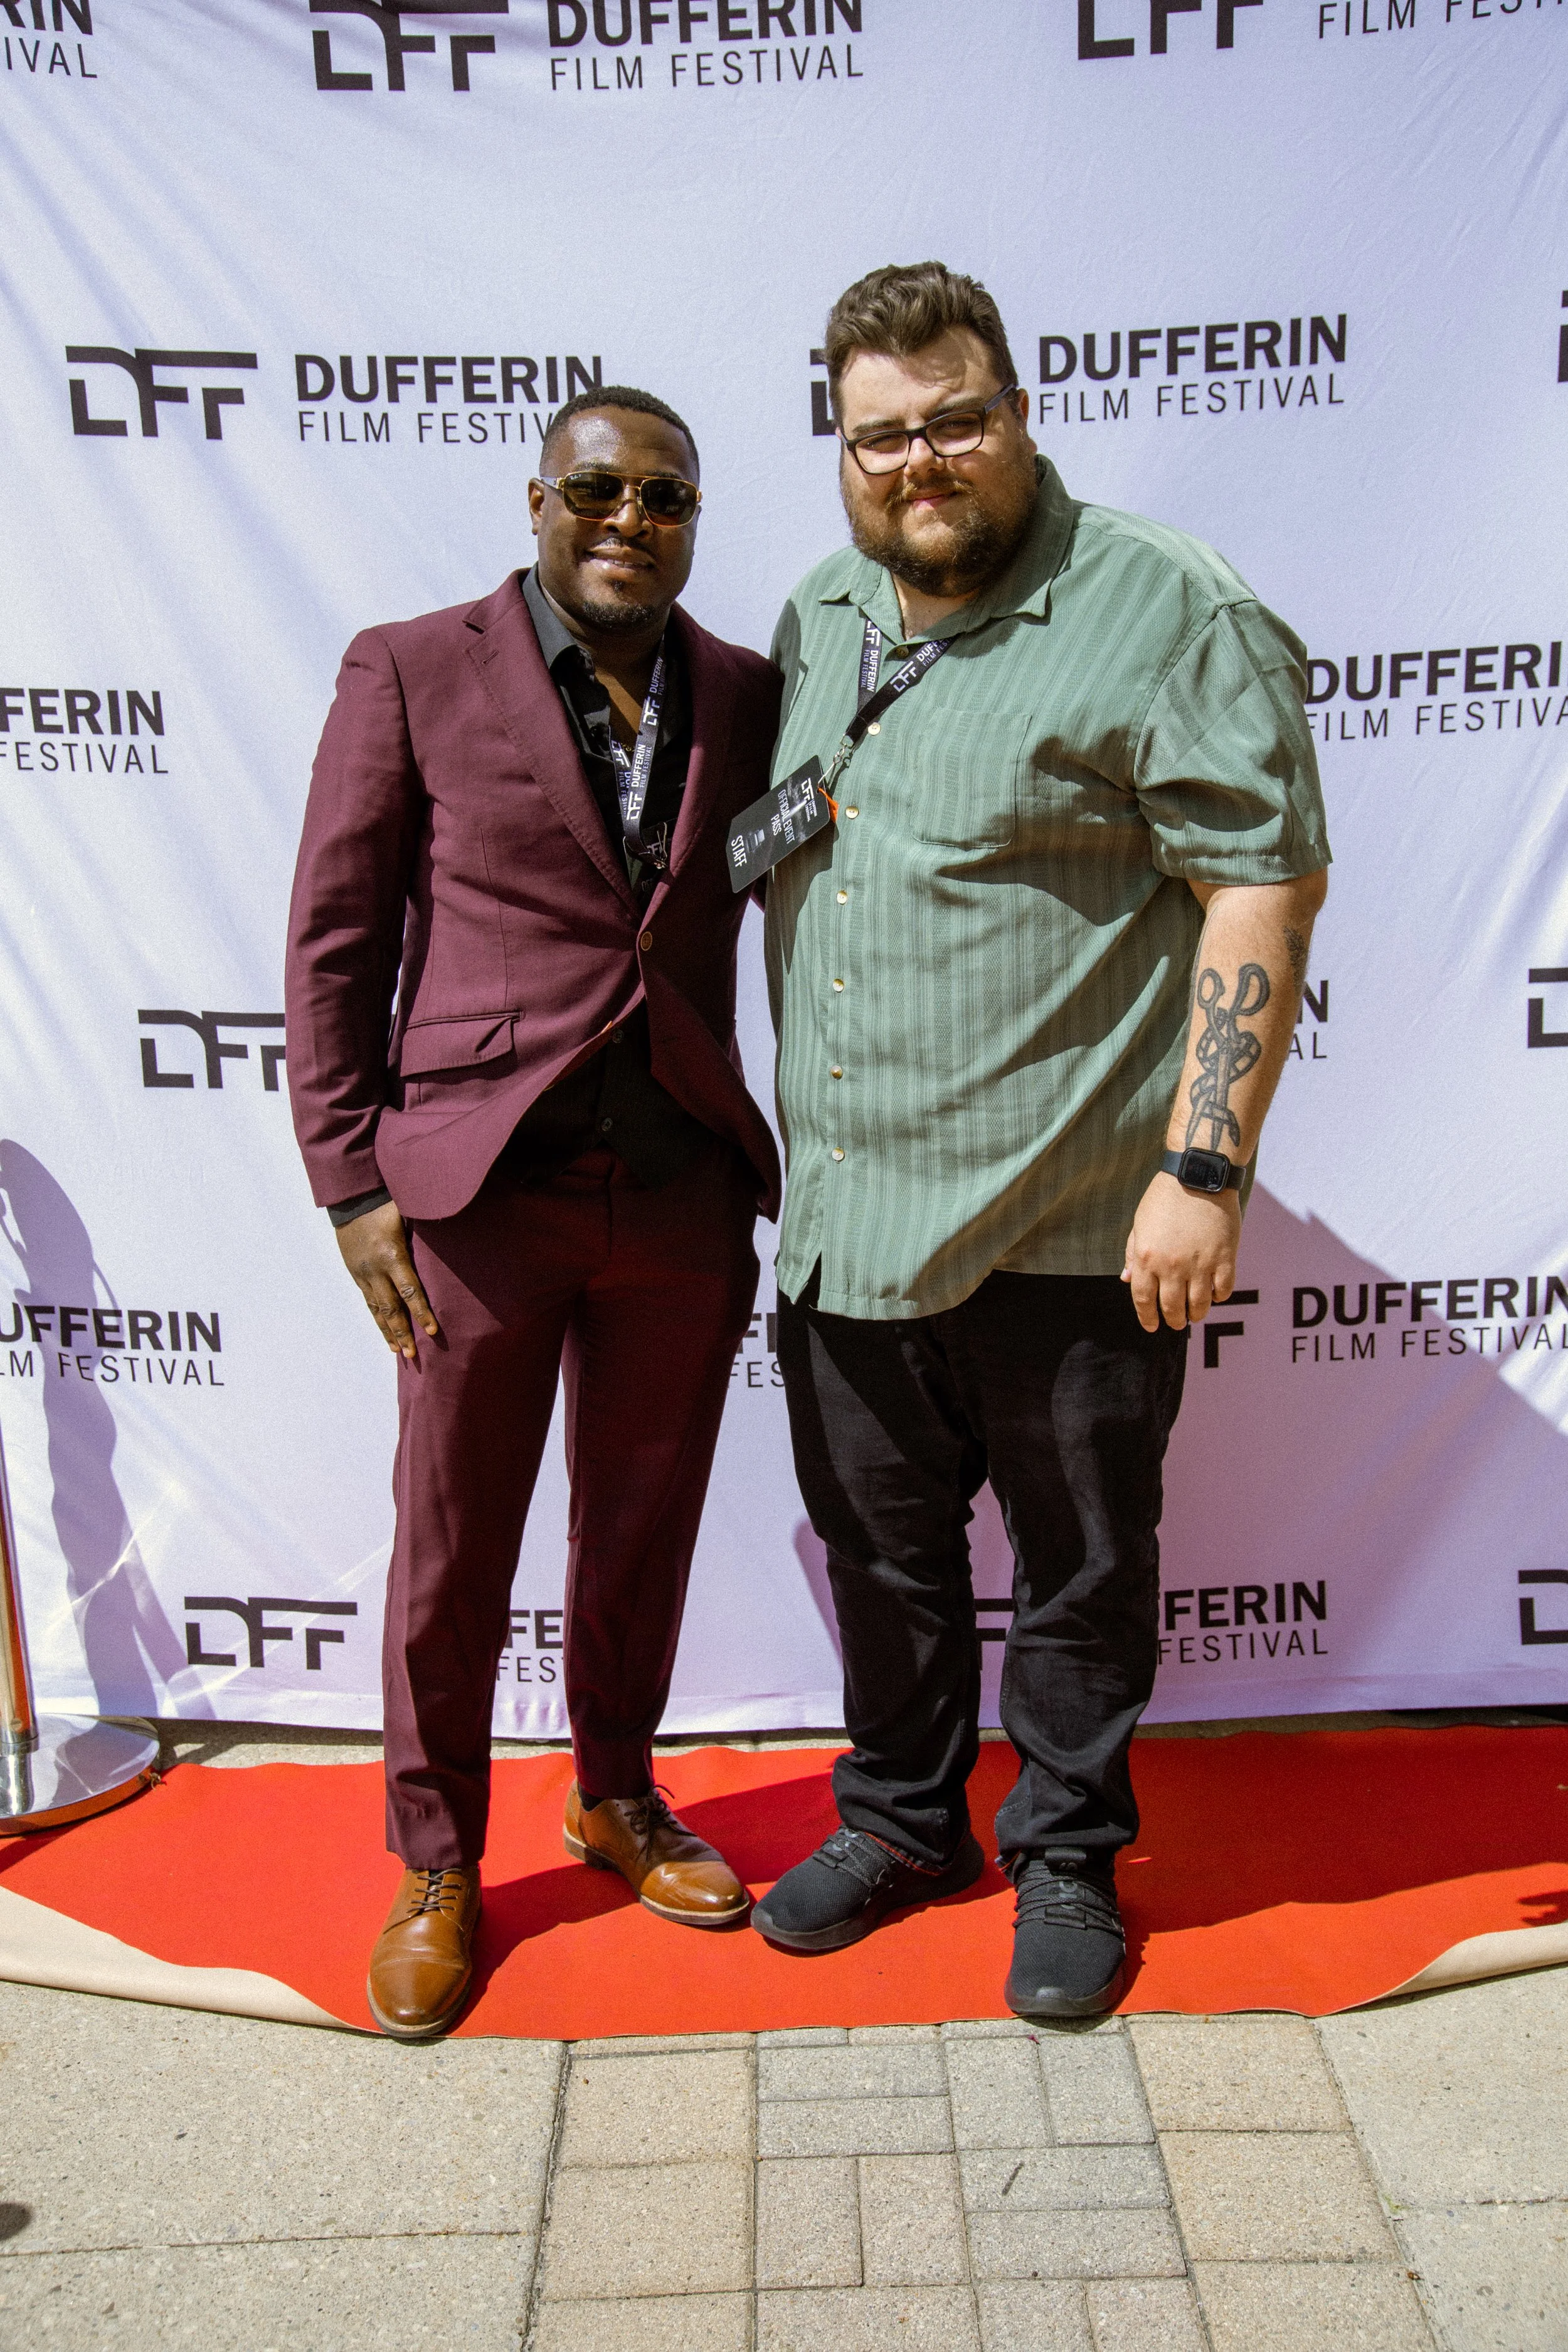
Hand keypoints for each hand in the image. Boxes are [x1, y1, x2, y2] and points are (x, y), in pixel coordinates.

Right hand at [335, 1200, 438, 1359]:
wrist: (350, 1199)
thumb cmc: (385, 1203)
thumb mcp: (408, 1212)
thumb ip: (428, 1227)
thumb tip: (456, 1228)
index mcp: (392, 1255)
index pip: (409, 1290)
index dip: (421, 1312)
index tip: (431, 1331)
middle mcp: (375, 1269)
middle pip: (391, 1308)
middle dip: (403, 1332)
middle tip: (413, 1355)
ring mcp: (363, 1274)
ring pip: (377, 1309)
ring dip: (388, 1331)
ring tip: (399, 1351)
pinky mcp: (356, 1274)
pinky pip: (368, 1301)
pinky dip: (377, 1318)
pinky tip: (385, 1332)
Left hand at [1121, 1172, 1240, 1333]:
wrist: (1198, 1174)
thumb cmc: (1165, 1197)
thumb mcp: (1140, 1224)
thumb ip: (1132, 1254)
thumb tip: (1126, 1280)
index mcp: (1146, 1257)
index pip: (1143, 1300)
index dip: (1147, 1318)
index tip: (1152, 1326)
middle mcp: (1172, 1266)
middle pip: (1171, 1308)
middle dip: (1173, 1320)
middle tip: (1176, 1322)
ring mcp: (1200, 1264)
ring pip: (1199, 1305)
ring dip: (1195, 1314)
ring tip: (1194, 1314)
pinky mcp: (1225, 1258)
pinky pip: (1223, 1290)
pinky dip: (1218, 1296)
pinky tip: (1214, 1294)